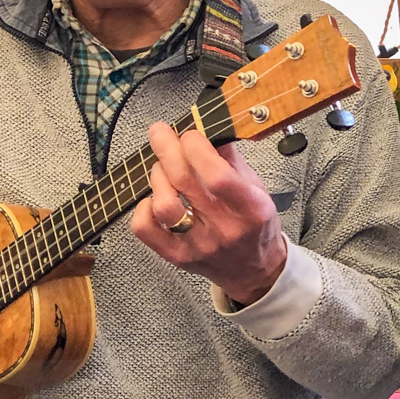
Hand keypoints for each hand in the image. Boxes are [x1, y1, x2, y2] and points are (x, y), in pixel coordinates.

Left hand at [131, 123, 287, 305]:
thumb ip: (230, 158)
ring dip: (157, 177)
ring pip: (163, 205)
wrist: (253, 270)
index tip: (191, 134)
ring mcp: (198, 245)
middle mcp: (225, 229)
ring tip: (162, 169)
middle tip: (160, 133)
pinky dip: (143, 206)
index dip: (197, 147)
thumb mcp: (256, 187)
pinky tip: (154, 197)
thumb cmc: (254, 224)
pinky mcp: (177, 257)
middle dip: (166, 148)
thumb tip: (205, 128)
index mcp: (251, 209)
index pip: (217, 175)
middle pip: (184, 182)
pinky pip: (145, 229)